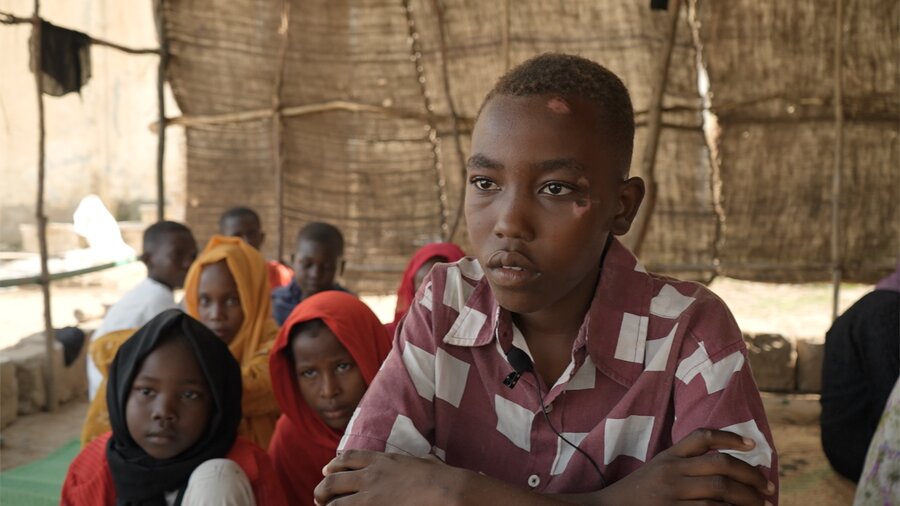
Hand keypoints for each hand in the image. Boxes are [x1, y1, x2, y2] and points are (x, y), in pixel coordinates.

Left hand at [314, 450, 463, 505]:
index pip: (349, 458)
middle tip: (318, 497)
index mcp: (382, 460)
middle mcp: (371, 475)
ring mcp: (370, 495)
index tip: (326, 470)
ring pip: (335, 501)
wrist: (446, 490)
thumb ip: (420, 461)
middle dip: (322, 489)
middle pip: (334, 479)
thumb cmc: (441, 477)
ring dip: (326, 505)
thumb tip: (429, 460)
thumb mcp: (427, 462)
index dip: (334, 464)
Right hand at [595, 429, 774, 505]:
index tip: (753, 445)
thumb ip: (685, 461)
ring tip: (762, 505)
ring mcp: (673, 494)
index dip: (731, 438)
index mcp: (669, 455)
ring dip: (748, 499)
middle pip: (721, 466)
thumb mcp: (659, 467)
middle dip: (750, 475)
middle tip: (767, 486)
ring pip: (720, 492)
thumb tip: (726, 462)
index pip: (703, 437)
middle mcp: (672, 471)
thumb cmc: (639, 491)